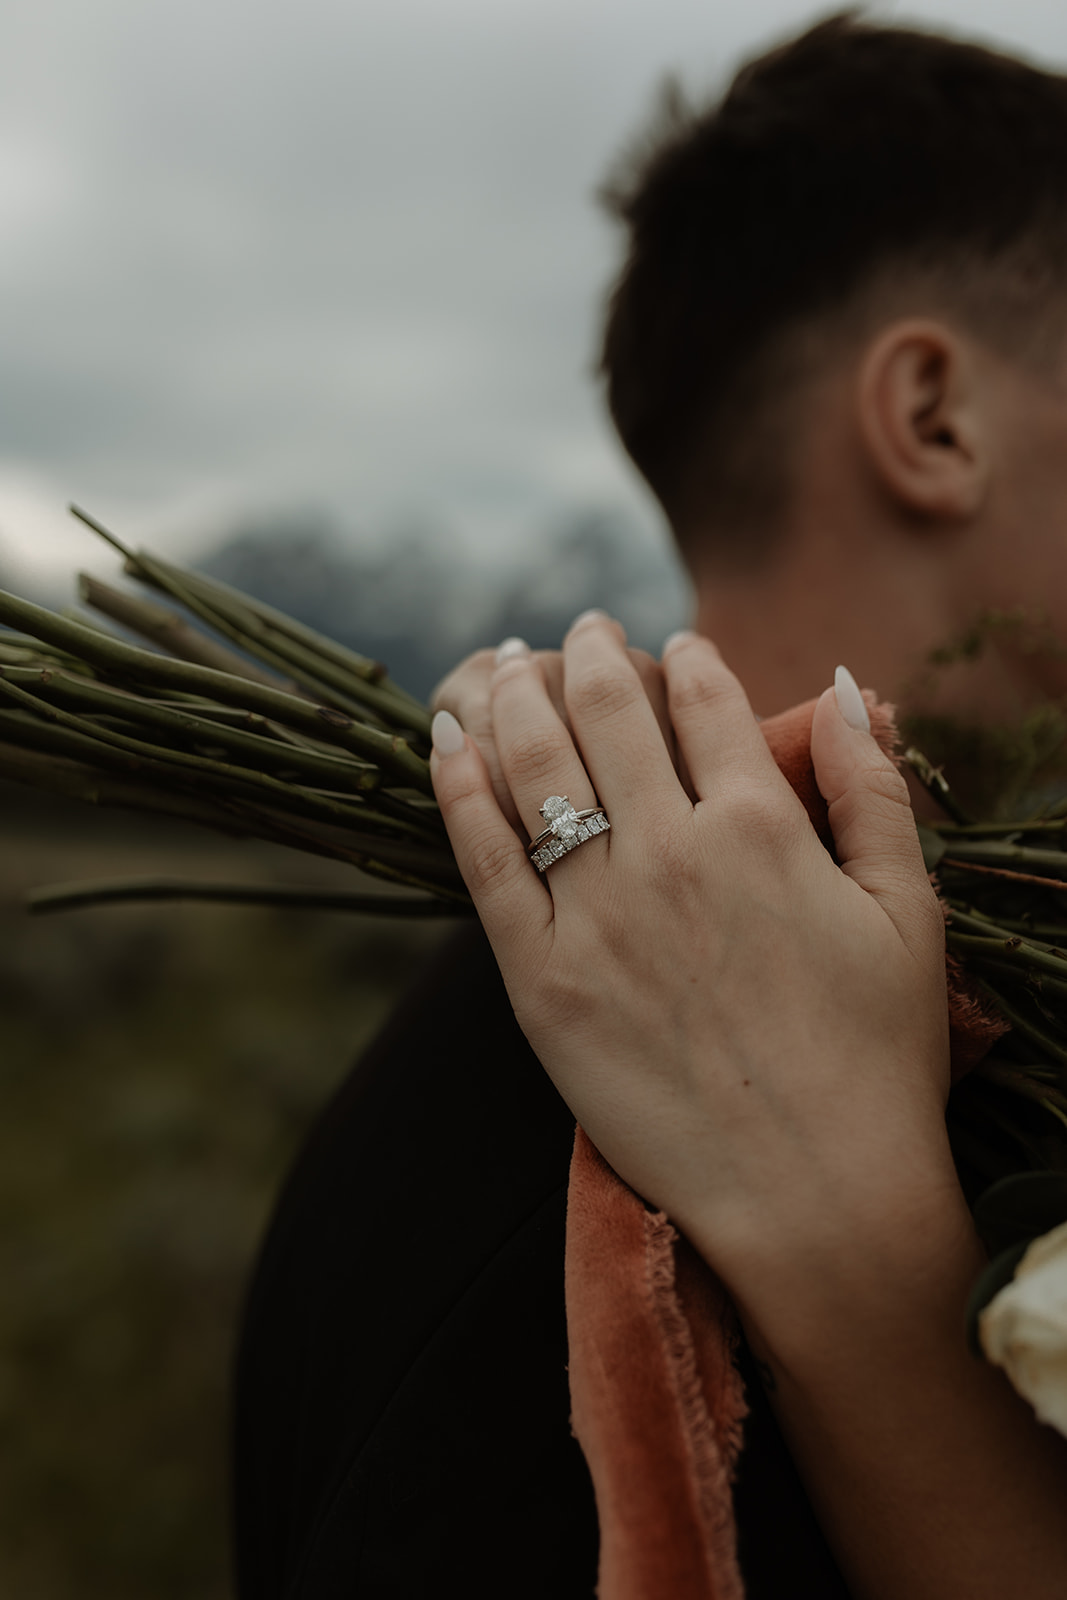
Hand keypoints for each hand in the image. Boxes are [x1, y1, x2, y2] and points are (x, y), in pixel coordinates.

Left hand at [430, 612, 953, 1309]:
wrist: (813, 1196)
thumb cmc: (876, 1058)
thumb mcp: (908, 912)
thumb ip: (873, 789)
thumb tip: (846, 686)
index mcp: (764, 828)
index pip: (708, 702)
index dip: (689, 658)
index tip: (673, 640)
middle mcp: (671, 854)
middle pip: (609, 714)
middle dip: (594, 653)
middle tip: (585, 629)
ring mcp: (597, 916)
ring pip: (536, 768)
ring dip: (517, 694)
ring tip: (510, 659)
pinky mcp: (541, 981)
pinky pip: (483, 861)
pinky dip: (457, 789)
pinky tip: (445, 741)